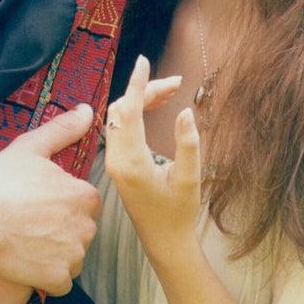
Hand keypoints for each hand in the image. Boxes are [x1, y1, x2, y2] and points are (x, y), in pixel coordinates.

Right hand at [0, 103, 100, 295]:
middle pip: (81, 231)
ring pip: (72, 257)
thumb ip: (63, 129)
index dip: (65, 204)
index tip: (42, 203)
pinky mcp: (56, 279)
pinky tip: (26, 261)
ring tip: (27, 240)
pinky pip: (61, 281)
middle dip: (63, 229)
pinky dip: (47, 276)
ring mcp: (72, 255)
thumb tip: (88, 110)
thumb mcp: (31, 146)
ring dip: (56, 253)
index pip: (87, 204)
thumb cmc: (0, 179)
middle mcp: (85, 227)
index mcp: (84, 195)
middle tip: (31, 221)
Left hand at [104, 55, 200, 266]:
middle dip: (146, 90)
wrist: (164, 242)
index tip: (144, 62)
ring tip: (170, 91)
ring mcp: (114, 161)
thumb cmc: (179, 213)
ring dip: (140, 99)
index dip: (137, 84)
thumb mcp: (189, 179)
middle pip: (123, 108)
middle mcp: (116, 158)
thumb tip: (185, 111)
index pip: (128, 111)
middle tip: (175, 83)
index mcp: (131, 161)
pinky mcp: (117, 163)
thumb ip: (188, 144)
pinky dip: (135, 111)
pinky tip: (156, 107)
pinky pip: (121, 127)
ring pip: (120, 116)